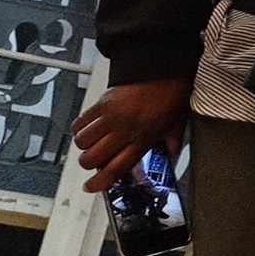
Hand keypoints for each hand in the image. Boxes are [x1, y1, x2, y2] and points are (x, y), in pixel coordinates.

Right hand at [71, 76, 189, 192]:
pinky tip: (86, 128)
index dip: (99, 182)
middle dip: (89, 163)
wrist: (162, 68)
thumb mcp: (176, 124)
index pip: (116, 168)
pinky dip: (78, 128)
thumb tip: (170, 156)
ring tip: (92, 142)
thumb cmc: (170, 95)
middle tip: (95, 159)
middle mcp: (124, 131)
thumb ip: (171, 143)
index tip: (90, 187)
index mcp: (143, 140)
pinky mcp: (101, 103)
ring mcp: (111, 117)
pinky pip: (80, 121)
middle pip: (92, 158)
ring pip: (82, 142)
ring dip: (84, 146)